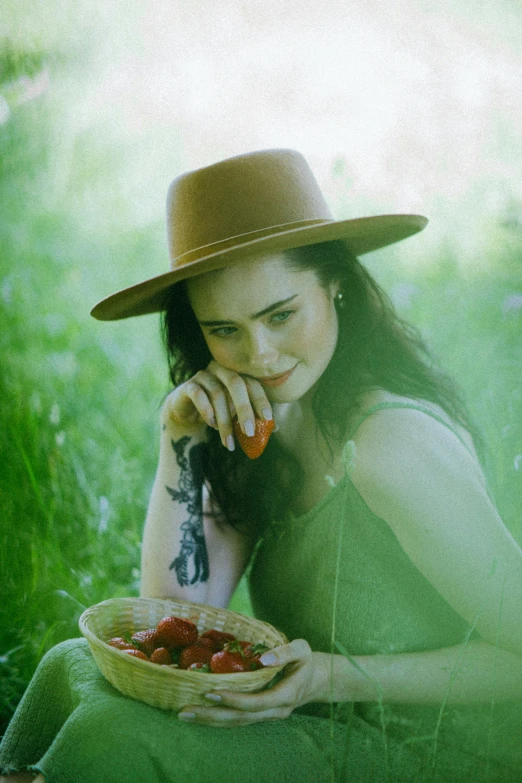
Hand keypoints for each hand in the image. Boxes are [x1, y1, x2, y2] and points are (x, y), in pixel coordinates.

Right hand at [161, 360, 272, 449]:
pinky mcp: (188, 385)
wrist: (186, 413)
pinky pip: (197, 394)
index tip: (268, 419)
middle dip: (244, 409)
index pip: (252, 383)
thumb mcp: (236, 416)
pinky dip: (206, 410)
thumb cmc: (218, 412)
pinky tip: (211, 424)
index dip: (261, 400)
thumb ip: (253, 418)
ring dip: (225, 420)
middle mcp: (221, 370)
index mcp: (237, 374)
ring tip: (229, 441)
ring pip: (217, 393)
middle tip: (249, 432)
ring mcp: (203, 375)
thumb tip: (274, 428)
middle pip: (236, 383)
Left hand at [178, 639, 325, 726]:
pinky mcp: (258, 715)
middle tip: (185, 710)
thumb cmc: (306, 660)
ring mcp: (266, 716)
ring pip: (236, 723)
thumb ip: (285, 652)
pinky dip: (216, 718)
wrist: (315, 680)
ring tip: (183, 714)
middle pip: (240, 718)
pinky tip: (198, 713)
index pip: (257, 702)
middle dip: (212, 716)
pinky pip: (236, 719)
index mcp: (286, 695)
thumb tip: (263, 658)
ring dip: (209, 720)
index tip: (212, 691)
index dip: (234, 699)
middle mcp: (274, 711)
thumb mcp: (302, 649)